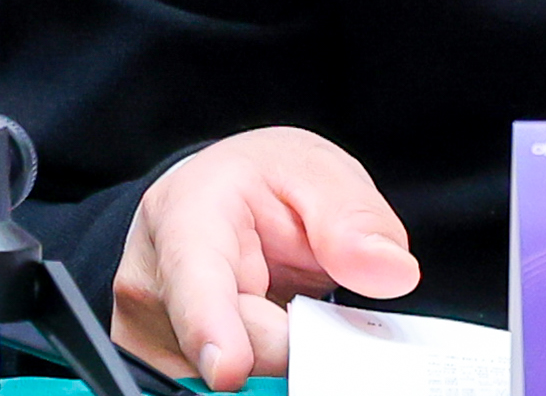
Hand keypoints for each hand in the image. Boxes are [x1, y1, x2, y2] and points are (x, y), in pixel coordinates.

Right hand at [115, 128, 419, 390]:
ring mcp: (152, 334)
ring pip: (226, 377)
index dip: (211, 329)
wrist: (217, 197)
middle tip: (323, 306)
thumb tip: (393, 271)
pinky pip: (221, 388)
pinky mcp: (163, 366)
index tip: (230, 370)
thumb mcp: (316, 172)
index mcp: (186, 216)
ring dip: (276, 355)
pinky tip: (271, 331)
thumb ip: (354, 219)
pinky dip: (263, 369)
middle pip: (234, 345)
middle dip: (292, 338)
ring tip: (287, 303)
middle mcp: (154, 282)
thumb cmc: (260, 183)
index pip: (193, 282)